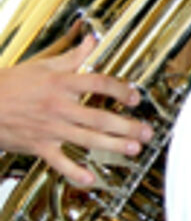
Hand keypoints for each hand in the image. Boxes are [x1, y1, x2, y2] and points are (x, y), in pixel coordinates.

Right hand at [0, 35, 153, 185]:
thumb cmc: (9, 84)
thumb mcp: (41, 65)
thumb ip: (72, 56)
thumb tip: (91, 41)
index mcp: (60, 84)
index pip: (98, 84)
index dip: (120, 90)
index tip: (135, 97)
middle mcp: (58, 106)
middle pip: (99, 116)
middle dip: (126, 125)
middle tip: (146, 131)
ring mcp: (49, 128)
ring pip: (87, 138)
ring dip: (113, 145)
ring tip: (133, 149)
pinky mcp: (38, 145)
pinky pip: (59, 161)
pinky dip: (74, 172)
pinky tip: (91, 179)